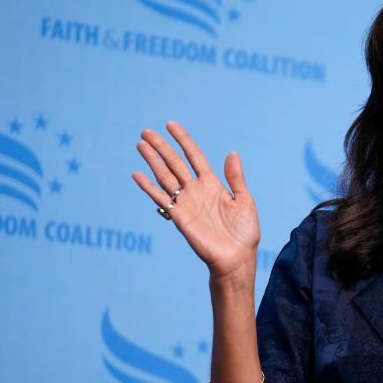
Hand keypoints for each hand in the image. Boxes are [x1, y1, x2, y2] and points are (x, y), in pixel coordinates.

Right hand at [132, 122, 259, 279]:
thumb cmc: (244, 232)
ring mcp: (186, 202)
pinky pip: (161, 199)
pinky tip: (137, 174)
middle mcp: (196, 190)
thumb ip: (236, 178)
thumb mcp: (244, 201)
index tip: (171, 125)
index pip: (194, 156)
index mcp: (213, 184)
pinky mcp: (179, 217)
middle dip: (161, 147)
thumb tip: (232, 153)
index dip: (183, 140)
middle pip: (175, 163)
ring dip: (152, 160)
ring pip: (165, 176)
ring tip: (140, 144)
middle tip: (146, 132)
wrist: (237, 258)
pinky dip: (148, 187)